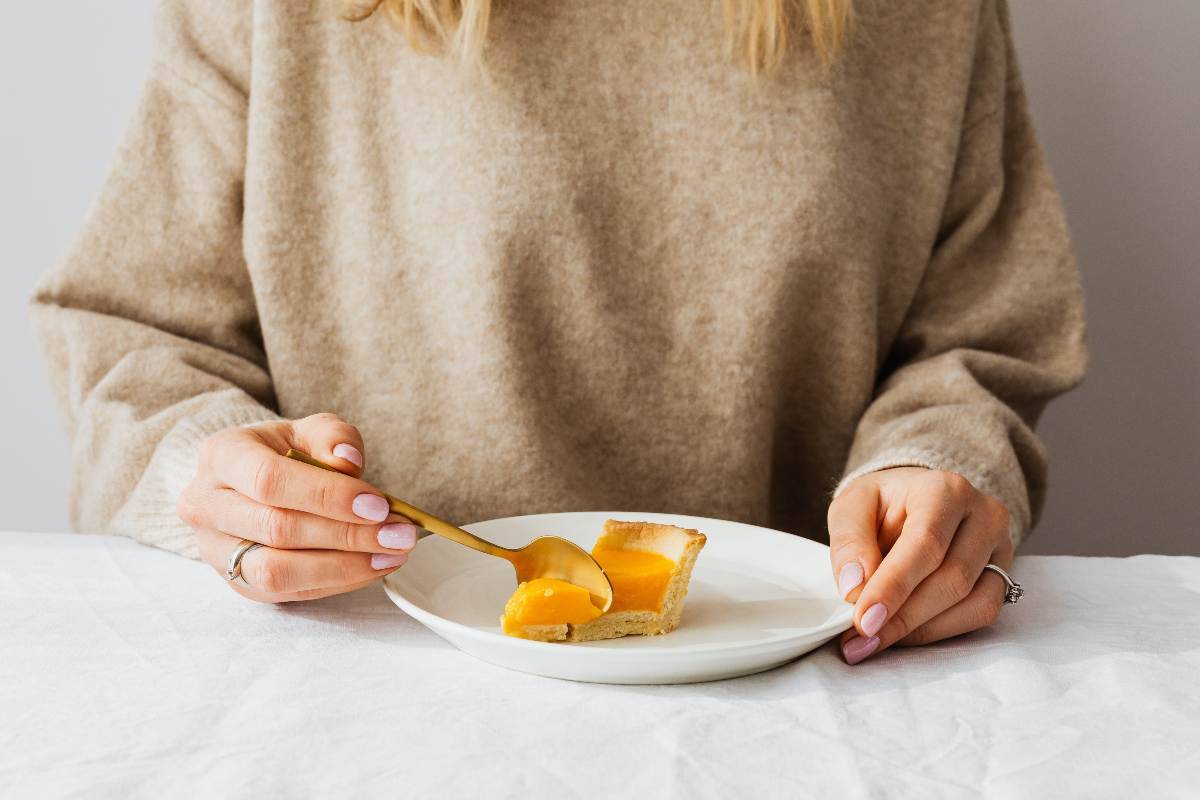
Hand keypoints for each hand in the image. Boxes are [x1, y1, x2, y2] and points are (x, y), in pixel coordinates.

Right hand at [177, 412, 418, 602]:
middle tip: (400, 534)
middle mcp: (206, 505)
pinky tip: (374, 566)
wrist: (253, 480)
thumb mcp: (310, 430)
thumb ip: (332, 437)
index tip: (379, 505)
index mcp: (221, 455)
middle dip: (347, 535)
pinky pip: (288, 592)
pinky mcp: (238, 583)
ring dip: (343, 568)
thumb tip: (347, 461)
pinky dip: (338, 582)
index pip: (270, 480)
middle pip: (276, 529)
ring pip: (276, 572)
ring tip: (392, 555)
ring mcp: (216, 550)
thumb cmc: (285, 451)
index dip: (326, 496)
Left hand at [827, 467, 1014, 663]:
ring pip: (972, 603)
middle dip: (903, 616)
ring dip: (920, 629)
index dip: (894, 587)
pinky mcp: (1003, 575)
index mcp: (944, 490)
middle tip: (863, 637)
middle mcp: (983, 515)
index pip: (925, 544)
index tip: (864, 620)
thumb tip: (855, 588)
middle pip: (952, 579)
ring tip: (877, 639)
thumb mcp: (851, 507)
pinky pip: (981, 613)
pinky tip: (905, 633)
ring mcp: (1000, 547)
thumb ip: (849, 542)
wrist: (913, 501)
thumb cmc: (882, 504)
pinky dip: (940, 631)